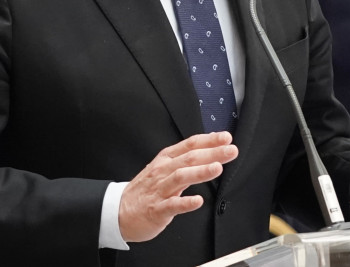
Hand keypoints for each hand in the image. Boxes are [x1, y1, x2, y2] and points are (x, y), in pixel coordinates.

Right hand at [118, 131, 238, 242]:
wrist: (119, 211)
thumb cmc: (145, 190)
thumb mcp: (163, 169)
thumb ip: (185, 161)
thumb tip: (210, 149)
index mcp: (166, 160)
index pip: (189, 145)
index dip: (209, 140)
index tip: (226, 137)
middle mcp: (163, 172)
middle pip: (189, 158)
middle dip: (212, 153)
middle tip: (231, 150)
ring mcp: (159, 190)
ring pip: (180, 177)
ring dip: (200, 172)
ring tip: (218, 168)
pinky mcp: (156, 209)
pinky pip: (171, 205)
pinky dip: (185, 202)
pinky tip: (198, 201)